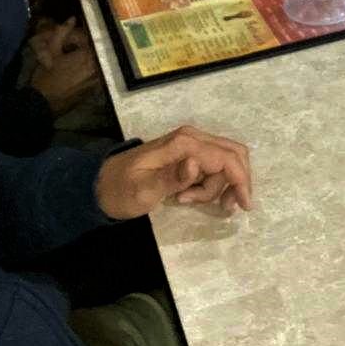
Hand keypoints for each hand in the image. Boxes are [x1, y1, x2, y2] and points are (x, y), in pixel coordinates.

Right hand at [29, 18, 99, 115]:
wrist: (42, 104)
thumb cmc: (46, 77)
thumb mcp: (51, 52)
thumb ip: (62, 33)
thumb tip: (71, 19)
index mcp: (89, 56)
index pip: (88, 37)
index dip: (75, 36)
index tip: (65, 38)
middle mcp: (98, 67)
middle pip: (94, 49)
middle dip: (81, 45)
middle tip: (67, 47)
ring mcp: (99, 79)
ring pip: (95, 60)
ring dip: (85, 56)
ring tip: (69, 57)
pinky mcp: (95, 88)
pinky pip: (94, 72)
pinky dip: (87, 67)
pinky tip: (74, 69)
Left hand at [95, 125, 252, 219]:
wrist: (101, 184)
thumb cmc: (121, 191)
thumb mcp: (142, 192)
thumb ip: (171, 179)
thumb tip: (196, 164)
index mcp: (183, 144)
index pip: (226, 158)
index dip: (241, 181)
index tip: (243, 206)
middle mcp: (191, 137)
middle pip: (233, 154)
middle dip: (235, 182)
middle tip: (224, 208)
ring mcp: (190, 144)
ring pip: (225, 161)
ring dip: (217, 186)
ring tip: (188, 201)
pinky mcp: (188, 153)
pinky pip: (213, 165)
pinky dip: (210, 183)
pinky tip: (189, 195)